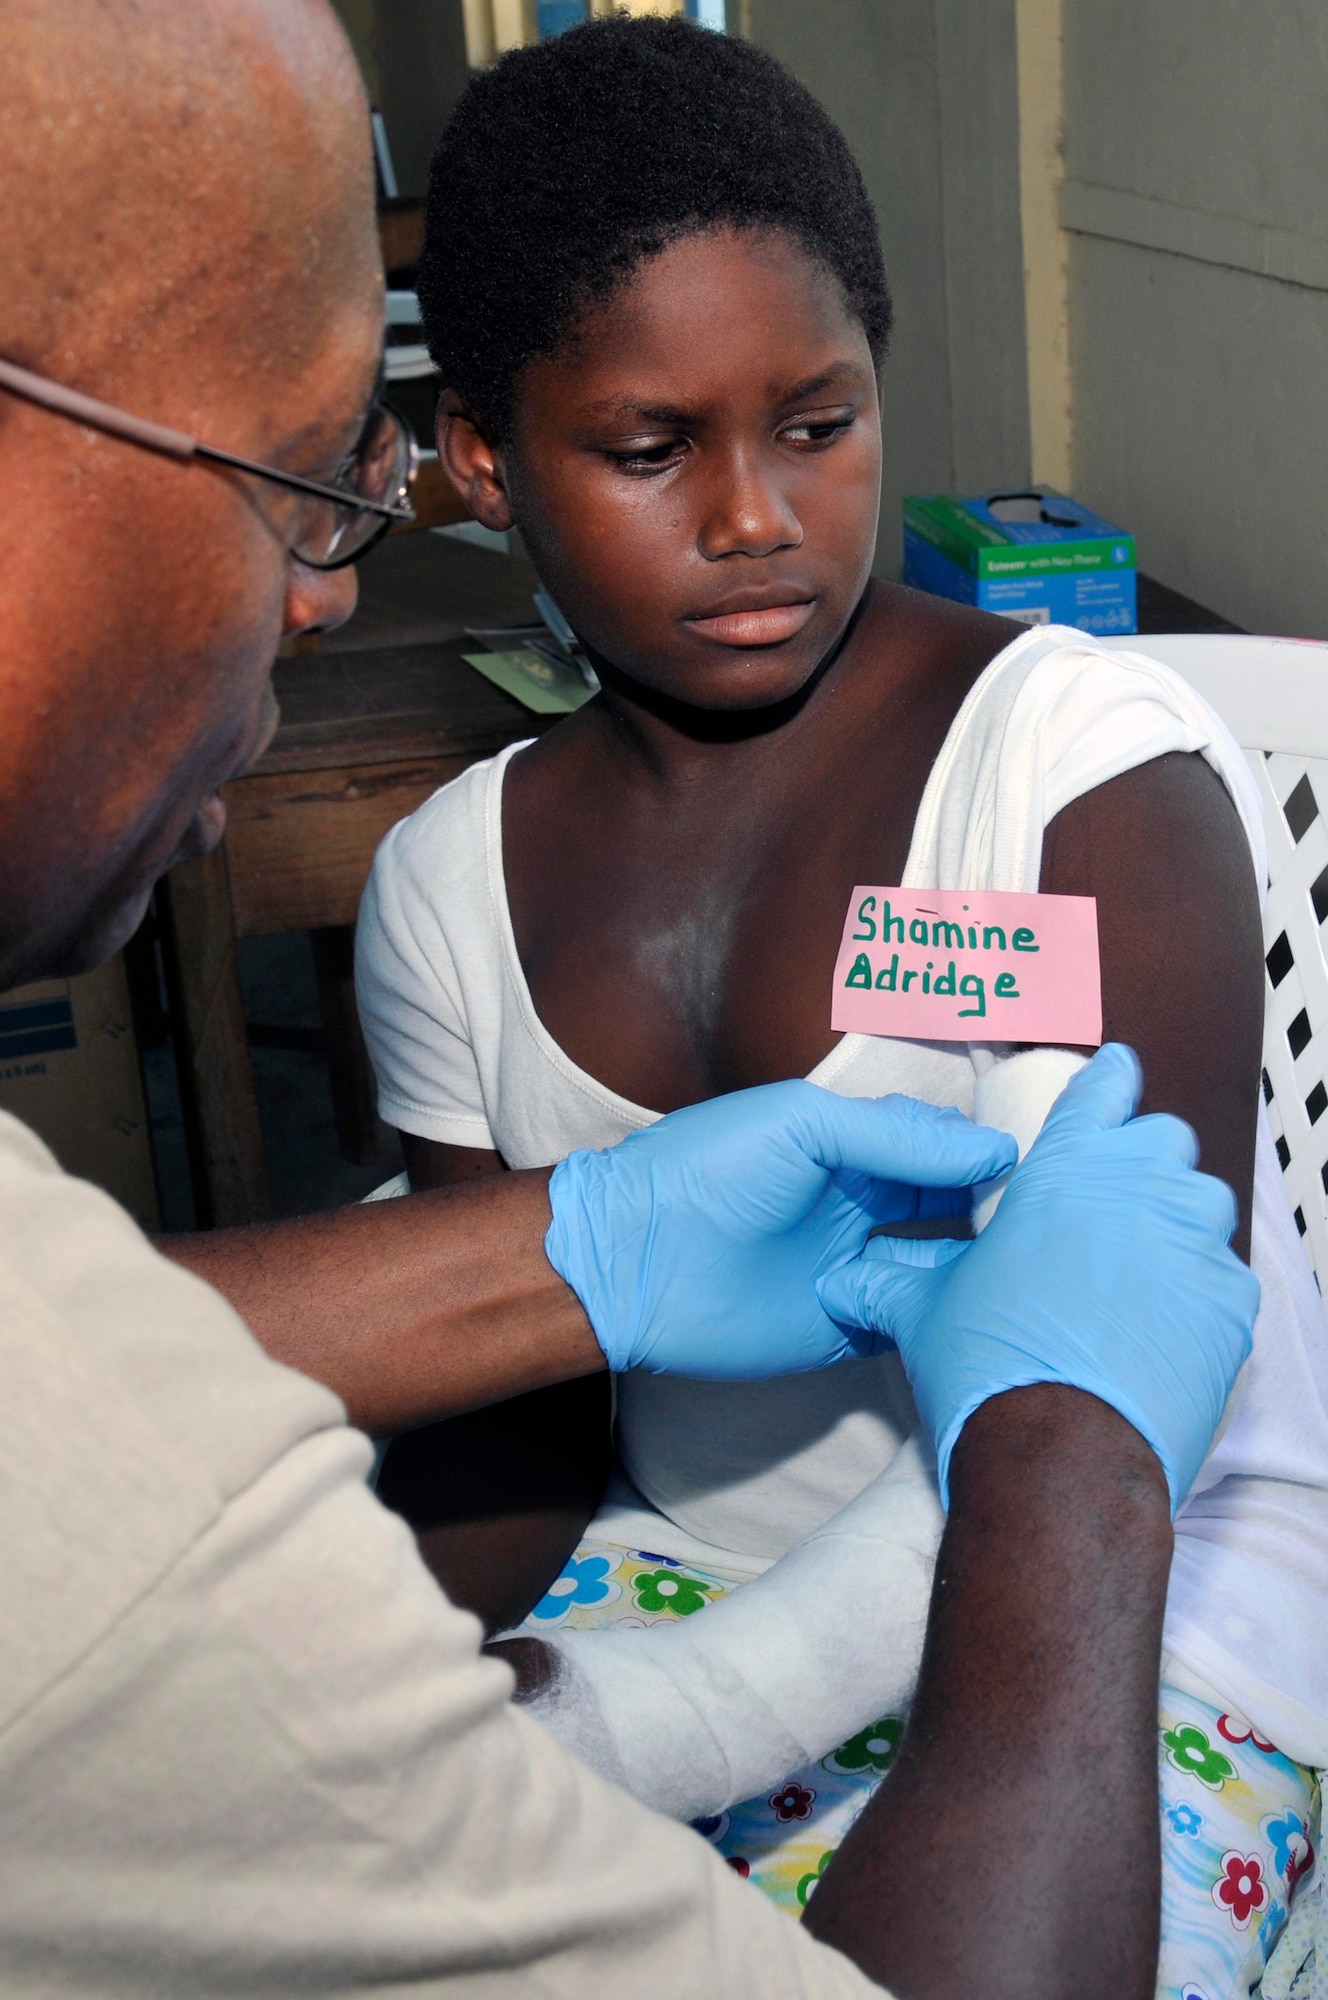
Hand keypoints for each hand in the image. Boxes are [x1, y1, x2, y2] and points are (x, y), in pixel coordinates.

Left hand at [545, 1080, 1015, 1377]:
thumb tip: (987, 1149)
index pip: (939, 1146)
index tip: (1038, 1161)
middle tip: (1050, 1214)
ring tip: (1030, 1260)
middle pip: (952, 1205)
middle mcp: (861, 1207)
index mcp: (851, 1148)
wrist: (635, 1259)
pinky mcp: (848, 1327)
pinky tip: (986, 1307)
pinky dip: (947, 1314)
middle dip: (996, 1207)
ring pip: (942, 1264)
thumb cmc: (707, 1171)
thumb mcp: (802, 1124)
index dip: (983, 1151)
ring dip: (981, 1262)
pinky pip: (912, 1320)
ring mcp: (857, 1268)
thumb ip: (893, 1136)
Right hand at [817, 1044, 1259, 1512]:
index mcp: (1066, 1169)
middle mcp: (1142, 1188)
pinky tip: (1162, 1327)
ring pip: (1200, 1206)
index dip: (1108, 1081)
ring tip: (1136, 1268)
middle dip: (1140, 1161)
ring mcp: (1196, 1246)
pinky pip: (1222, 1278)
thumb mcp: (924, 1314)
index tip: (1116, 1075)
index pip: (1103, 1089)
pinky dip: (1196, 1292)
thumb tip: (839, 1281)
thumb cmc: (990, 1368)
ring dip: (1172, 1223)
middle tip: (1106, 1204)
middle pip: (1164, 1140)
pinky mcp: (1230, 1306)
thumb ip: (888, 1281)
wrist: (1060, 1459)